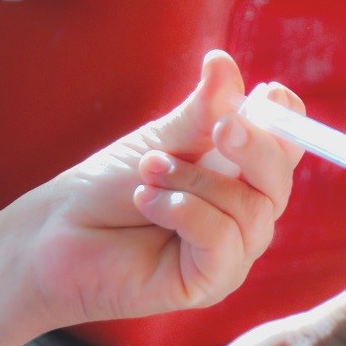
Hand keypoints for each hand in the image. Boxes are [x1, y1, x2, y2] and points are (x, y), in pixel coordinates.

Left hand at [1, 50, 304, 328]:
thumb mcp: (162, 140)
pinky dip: (183, 211)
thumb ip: (201, 112)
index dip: (287, 121)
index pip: (286, 148)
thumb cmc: (110, 186)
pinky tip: (147, 203)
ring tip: (147, 173)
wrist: (58, 234)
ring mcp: (233, 251)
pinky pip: (223, 238)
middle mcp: (245, 214)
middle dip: (255, 147)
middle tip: (219, 128)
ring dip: (193, 182)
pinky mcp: (213, 281)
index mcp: (240, 175)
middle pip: (280, 179)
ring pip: (249, 209)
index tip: (268, 94)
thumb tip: (223, 63)